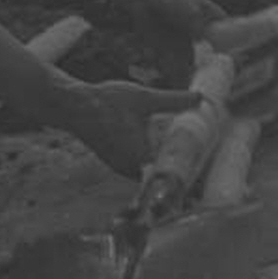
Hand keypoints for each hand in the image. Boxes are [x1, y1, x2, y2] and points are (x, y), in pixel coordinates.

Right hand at [53, 77, 200, 177]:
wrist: (74, 106)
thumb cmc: (108, 102)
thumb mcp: (144, 98)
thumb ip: (173, 101)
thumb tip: (201, 98)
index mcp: (140, 159)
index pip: (169, 178)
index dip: (186, 179)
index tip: (203, 180)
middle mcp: (129, 169)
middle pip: (159, 178)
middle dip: (178, 172)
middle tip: (202, 168)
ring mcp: (120, 167)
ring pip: (148, 173)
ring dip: (163, 167)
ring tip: (187, 160)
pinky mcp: (115, 161)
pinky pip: (137, 167)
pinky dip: (150, 162)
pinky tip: (160, 150)